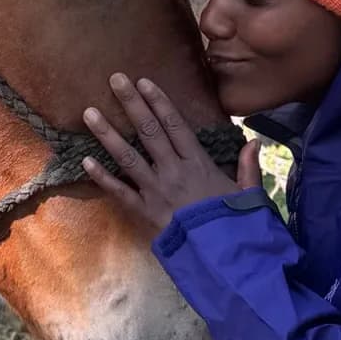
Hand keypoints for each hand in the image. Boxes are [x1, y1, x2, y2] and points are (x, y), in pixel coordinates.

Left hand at [82, 73, 261, 232]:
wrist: (222, 260)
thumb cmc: (236, 226)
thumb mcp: (249, 194)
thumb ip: (249, 166)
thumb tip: (254, 139)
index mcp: (198, 164)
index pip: (175, 125)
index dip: (159, 102)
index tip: (144, 82)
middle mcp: (174, 172)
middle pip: (149, 131)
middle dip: (131, 103)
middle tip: (115, 79)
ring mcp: (156, 191)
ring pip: (128, 156)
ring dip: (108, 133)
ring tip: (89, 112)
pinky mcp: (144, 212)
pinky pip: (119, 192)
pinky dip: (102, 176)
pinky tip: (86, 160)